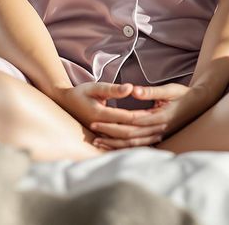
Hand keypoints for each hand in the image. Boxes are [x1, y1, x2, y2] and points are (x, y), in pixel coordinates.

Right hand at [51, 81, 169, 146]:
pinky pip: (119, 143)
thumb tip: (130, 88)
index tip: (156, 113)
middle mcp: (100, 127)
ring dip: (141, 139)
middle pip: (127, 132)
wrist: (65, 103)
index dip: (141, 116)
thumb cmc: (81, 92)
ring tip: (159, 136)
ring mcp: (100, 134)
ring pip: (124, 141)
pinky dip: (133, 143)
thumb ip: (113, 89)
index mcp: (99, 114)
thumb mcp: (95, 86)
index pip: (125, 117)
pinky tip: (145, 141)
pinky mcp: (101, 137)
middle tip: (163, 127)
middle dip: (145, 130)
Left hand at [89, 82, 207, 150]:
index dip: (113, 122)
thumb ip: (150, 91)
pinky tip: (114, 146)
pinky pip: (139, 146)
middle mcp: (158, 129)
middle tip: (92, 131)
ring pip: (133, 144)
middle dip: (109, 134)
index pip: (131, 121)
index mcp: (159, 117)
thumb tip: (133, 90)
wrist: (200, 104)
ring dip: (115, 144)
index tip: (97, 120)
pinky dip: (125, 147)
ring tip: (98, 142)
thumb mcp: (169, 89)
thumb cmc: (184, 94)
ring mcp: (159, 135)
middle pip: (129, 135)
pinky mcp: (159, 137)